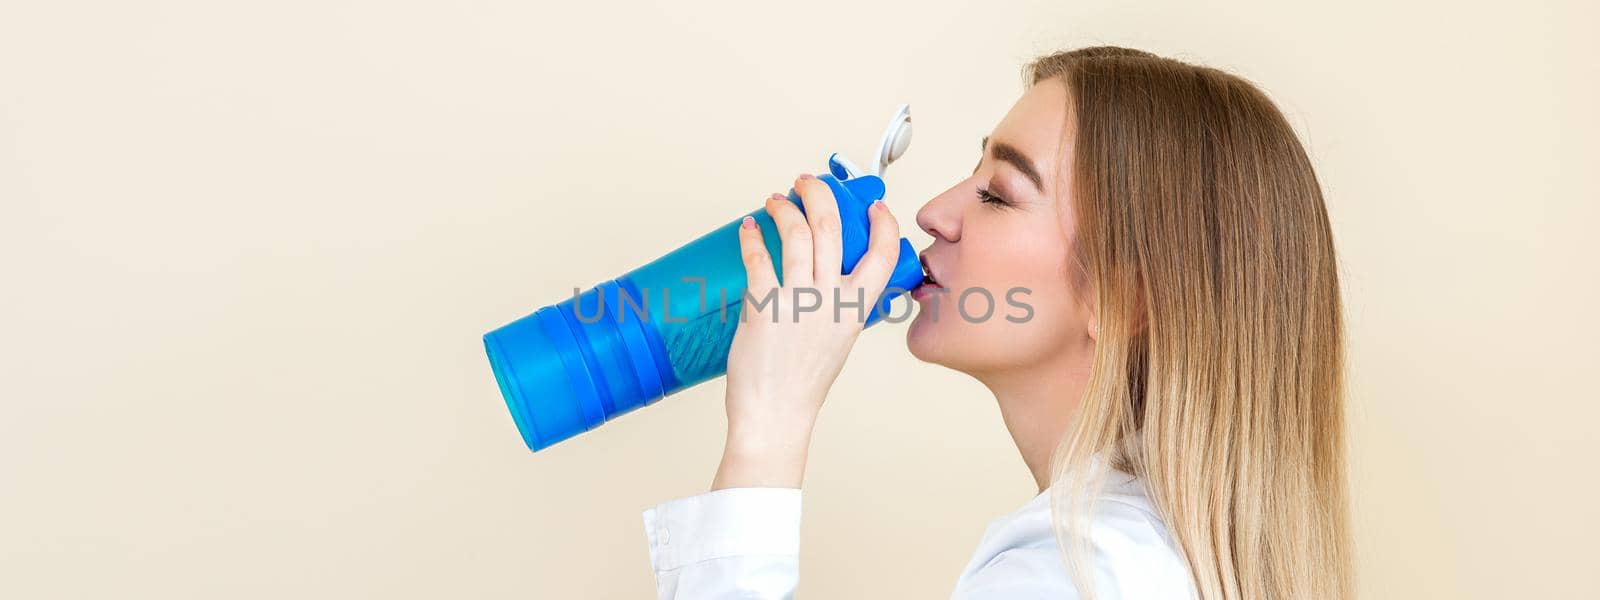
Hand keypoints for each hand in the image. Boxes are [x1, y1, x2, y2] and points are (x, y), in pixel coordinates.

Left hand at [711, 173, 902, 489]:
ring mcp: (798, 301)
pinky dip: (753, 237)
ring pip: (797, 235)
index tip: (873, 206)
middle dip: (820, 195)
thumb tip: (830, 280)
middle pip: (832, 228)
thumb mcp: (837, 341)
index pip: (883, 255)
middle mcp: (830, 300)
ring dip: (785, 208)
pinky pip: (760, 258)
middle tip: (808, 183)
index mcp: (855, 310)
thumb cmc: (802, 385)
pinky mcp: (764, 305)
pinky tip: (749, 228)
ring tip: (775, 200)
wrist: (777, 415)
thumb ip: (839, 308)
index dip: (882, 223)